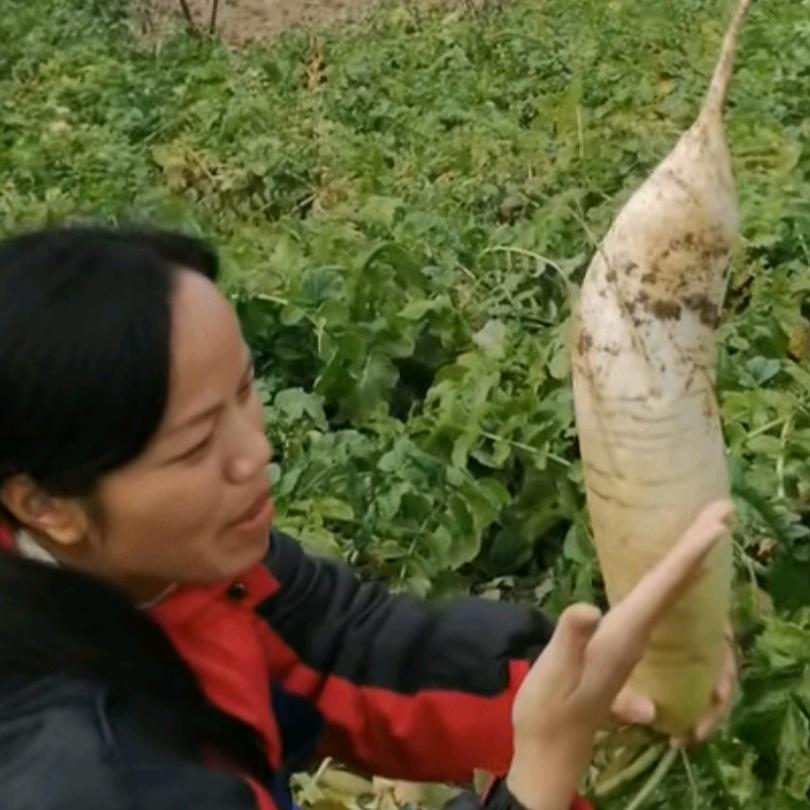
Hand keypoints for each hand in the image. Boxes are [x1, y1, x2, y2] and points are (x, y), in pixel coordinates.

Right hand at [506, 500, 733, 809]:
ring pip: (670, 595)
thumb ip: (572, 640)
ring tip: (706, 533)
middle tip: (723, 511)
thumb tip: (588, 609)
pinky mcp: (621, 646)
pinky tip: (672, 576)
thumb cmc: (550, 708)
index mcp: (625, 635)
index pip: (665, 587)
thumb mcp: (555, 671)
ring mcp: (632, 643)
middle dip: (700, 548)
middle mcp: (637, 636)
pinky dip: (671, 582)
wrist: (551, 747)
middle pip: (676, 586)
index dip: (690, 553)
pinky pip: (657, 604)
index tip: (717, 523)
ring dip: (690, 562)